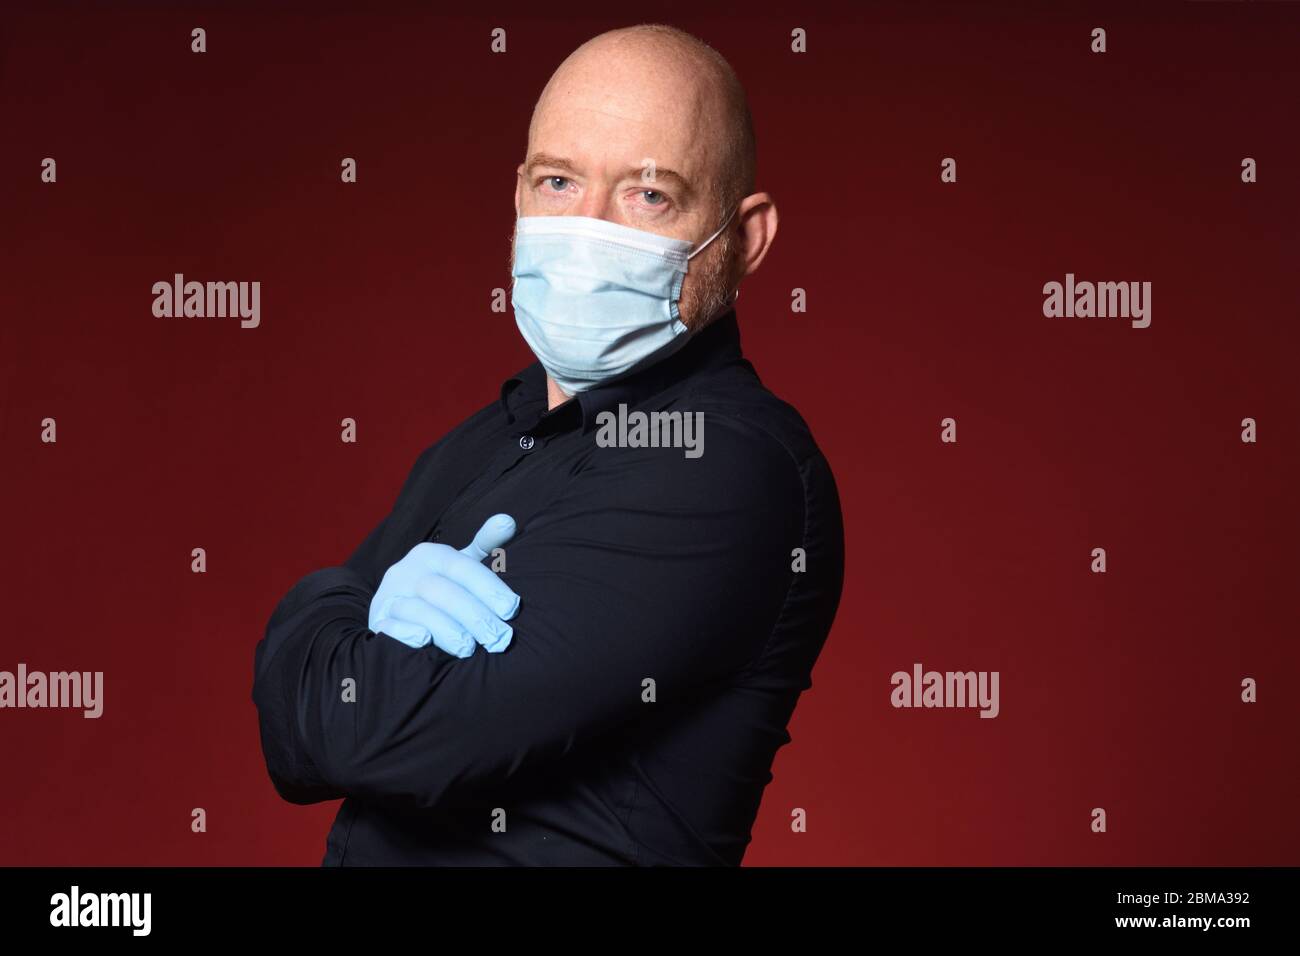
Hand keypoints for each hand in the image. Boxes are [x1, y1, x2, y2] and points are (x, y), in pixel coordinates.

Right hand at [369, 514, 520, 656]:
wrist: (392, 606)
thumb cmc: (439, 587)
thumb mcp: (459, 564)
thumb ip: (484, 544)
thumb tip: (508, 521)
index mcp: (431, 555)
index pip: (463, 568)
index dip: (489, 588)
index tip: (511, 610)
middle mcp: (407, 571)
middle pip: (444, 592)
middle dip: (475, 617)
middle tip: (498, 639)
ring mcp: (389, 596)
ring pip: (417, 610)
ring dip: (446, 630)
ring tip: (469, 649)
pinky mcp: (377, 621)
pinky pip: (389, 626)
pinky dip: (406, 633)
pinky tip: (425, 642)